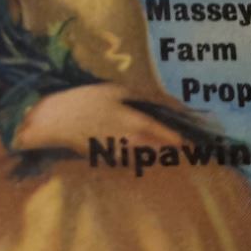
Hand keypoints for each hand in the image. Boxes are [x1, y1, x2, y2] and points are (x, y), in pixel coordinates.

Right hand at [14, 83, 185, 154]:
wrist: (55, 120)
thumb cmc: (86, 99)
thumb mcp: (117, 90)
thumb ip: (144, 97)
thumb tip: (168, 103)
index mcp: (137, 123)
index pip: (169, 137)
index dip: (184, 141)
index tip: (195, 143)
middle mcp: (132, 142)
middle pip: (161, 152)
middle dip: (172, 150)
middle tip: (184, 147)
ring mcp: (119, 154)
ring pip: (146, 158)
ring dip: (156, 155)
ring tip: (163, 148)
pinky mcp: (107, 159)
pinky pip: (129, 160)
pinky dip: (137, 156)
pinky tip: (136, 148)